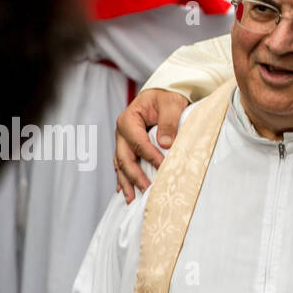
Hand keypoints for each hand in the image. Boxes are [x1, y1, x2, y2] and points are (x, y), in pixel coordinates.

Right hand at [114, 88, 188, 202]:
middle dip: (134, 175)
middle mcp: (122, 131)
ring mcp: (123, 140)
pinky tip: (125, 191)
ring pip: (120, 164)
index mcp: (129, 119)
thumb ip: (168, 122)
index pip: (138, 142)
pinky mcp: (128, 146)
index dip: (150, 156)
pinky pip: (123, 164)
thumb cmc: (167, 97)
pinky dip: (124, 177)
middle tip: (146, 189)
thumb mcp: (171, 103)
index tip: (163, 167)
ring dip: (126, 182)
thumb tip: (165, 144)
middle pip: (124, 157)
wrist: (164, 93)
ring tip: (132, 199)